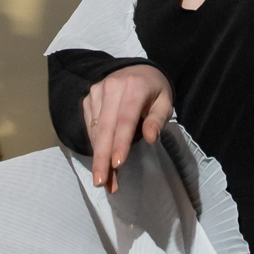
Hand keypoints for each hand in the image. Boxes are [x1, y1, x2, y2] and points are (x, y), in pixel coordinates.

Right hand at [81, 65, 171, 192]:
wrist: (137, 70)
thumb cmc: (154, 91)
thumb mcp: (165, 103)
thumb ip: (158, 120)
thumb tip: (150, 138)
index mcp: (134, 87)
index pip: (125, 119)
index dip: (120, 143)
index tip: (117, 165)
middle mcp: (112, 87)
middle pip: (105, 128)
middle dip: (102, 157)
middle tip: (101, 182)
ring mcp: (97, 91)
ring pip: (95, 129)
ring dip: (98, 156)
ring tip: (104, 180)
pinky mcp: (88, 97)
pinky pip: (89, 125)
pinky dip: (94, 145)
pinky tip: (100, 160)